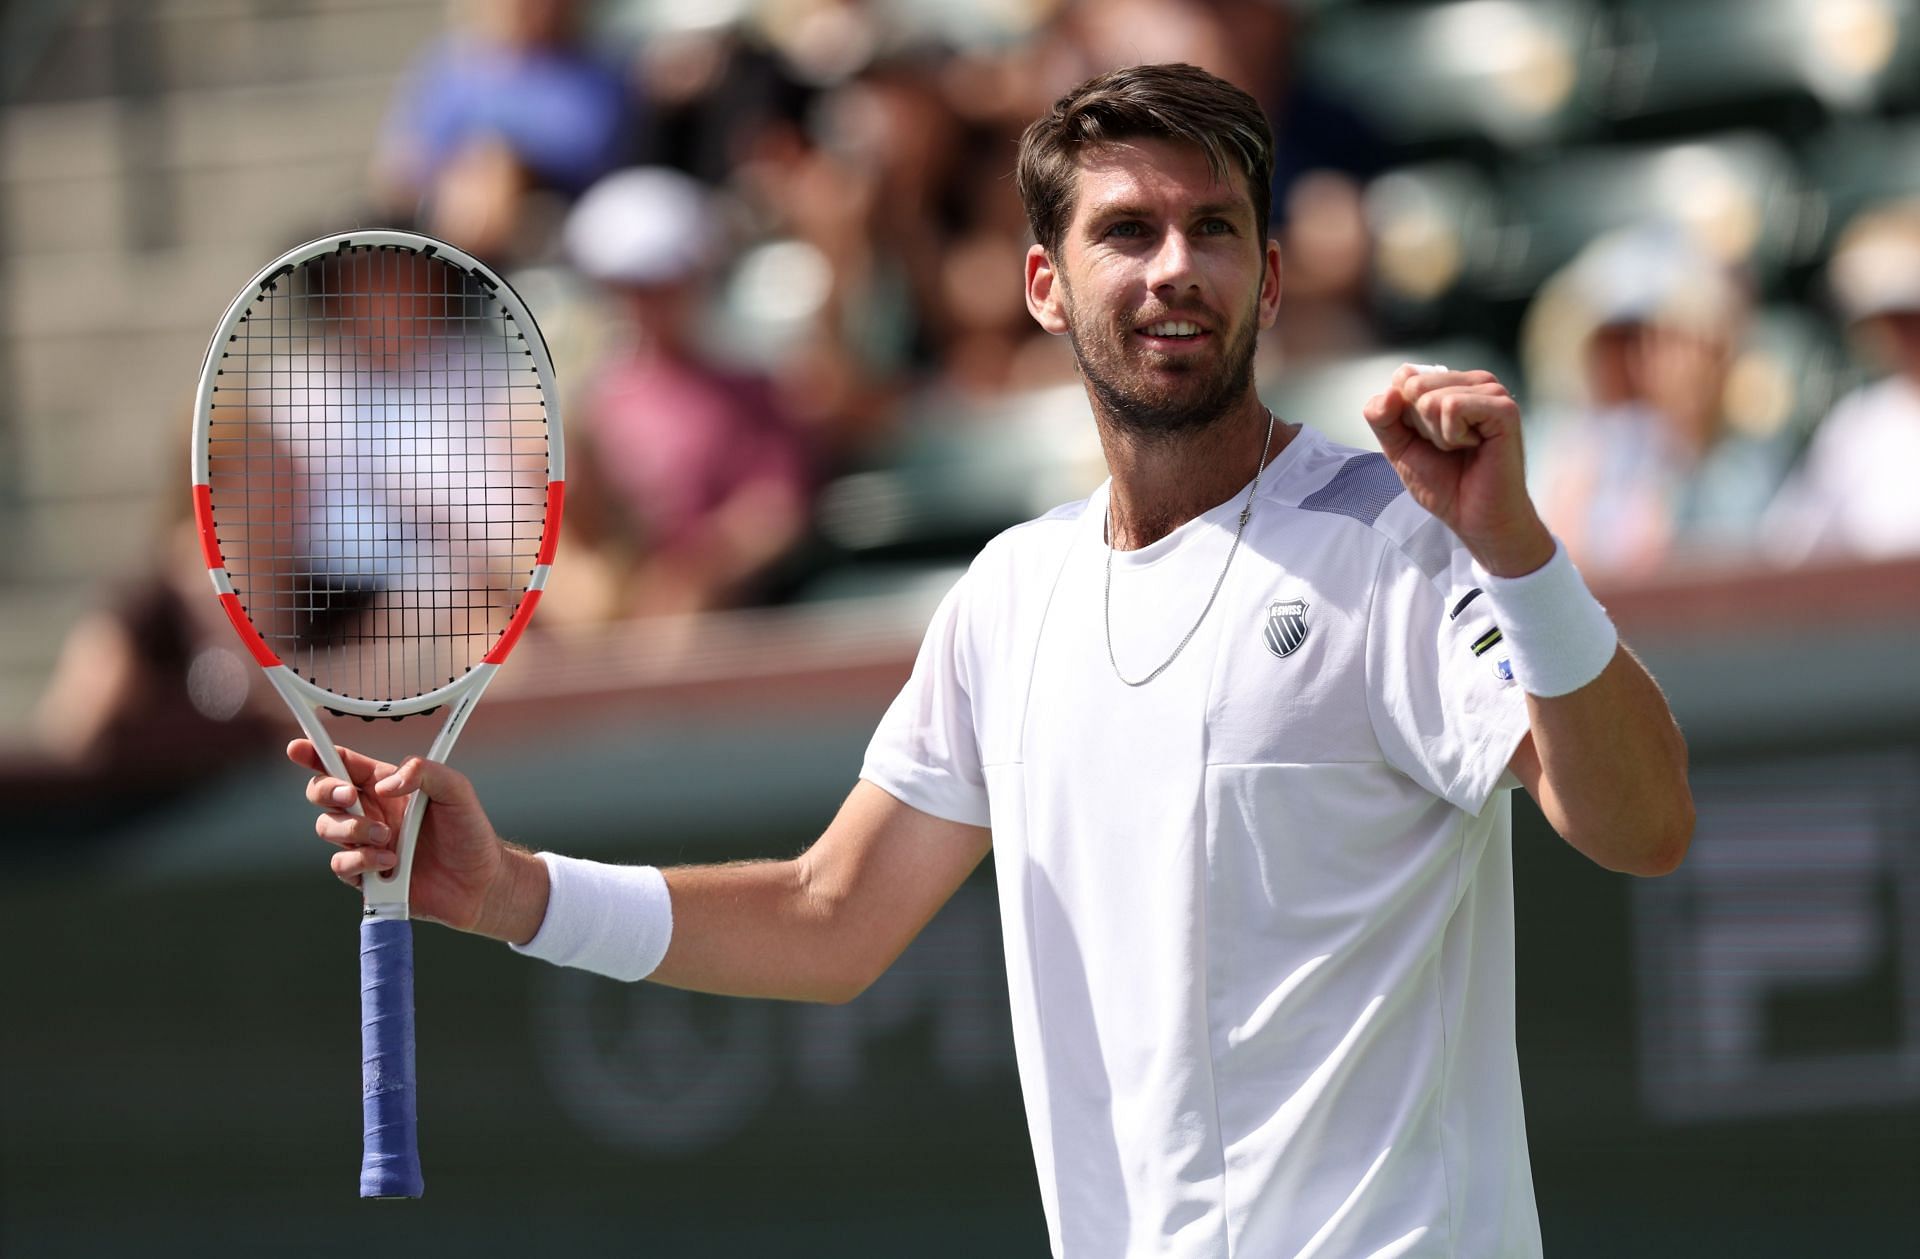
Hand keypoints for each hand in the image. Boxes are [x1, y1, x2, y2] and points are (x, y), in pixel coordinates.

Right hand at [289, 739, 543, 941]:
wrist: (480, 882)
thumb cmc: (469, 832)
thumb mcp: (457, 791)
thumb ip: (425, 773)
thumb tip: (386, 785)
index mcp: (387, 786)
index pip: (344, 764)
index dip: (316, 753)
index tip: (298, 748)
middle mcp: (371, 812)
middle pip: (322, 794)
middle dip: (327, 791)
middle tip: (350, 796)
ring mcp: (365, 844)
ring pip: (327, 828)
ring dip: (353, 830)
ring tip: (388, 839)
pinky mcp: (365, 875)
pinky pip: (341, 864)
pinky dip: (361, 861)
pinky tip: (390, 863)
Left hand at [1362, 364, 1553, 576]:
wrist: (1475, 518)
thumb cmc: (1444, 483)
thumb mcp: (1398, 447)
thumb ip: (1381, 417)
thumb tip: (1390, 392)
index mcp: (1452, 383)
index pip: (1403, 378)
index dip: (1403, 417)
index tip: (1429, 440)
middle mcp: (1474, 381)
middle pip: (1414, 386)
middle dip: (1420, 426)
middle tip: (1448, 448)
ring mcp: (1492, 391)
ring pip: (1431, 398)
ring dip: (1437, 435)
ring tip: (1462, 449)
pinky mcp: (1504, 408)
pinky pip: (1453, 407)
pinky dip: (1452, 436)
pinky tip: (1474, 447)